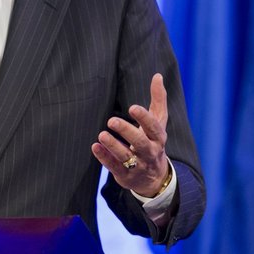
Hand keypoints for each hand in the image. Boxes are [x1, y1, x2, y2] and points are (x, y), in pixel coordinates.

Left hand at [91, 73, 168, 196]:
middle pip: (139, 142)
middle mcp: (150, 152)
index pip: (153, 127)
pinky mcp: (125, 176)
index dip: (143, 117)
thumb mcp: (159, 122)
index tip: (132, 107)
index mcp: (158, 137)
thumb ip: (158, 99)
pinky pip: (114, 167)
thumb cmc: (153, 140)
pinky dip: (104, 157)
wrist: (154, 177)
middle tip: (111, 120)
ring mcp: (138, 165)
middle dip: (126, 131)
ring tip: (101, 135)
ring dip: (113, 146)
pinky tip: (95, 146)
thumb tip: (158, 75)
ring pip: (125, 156)